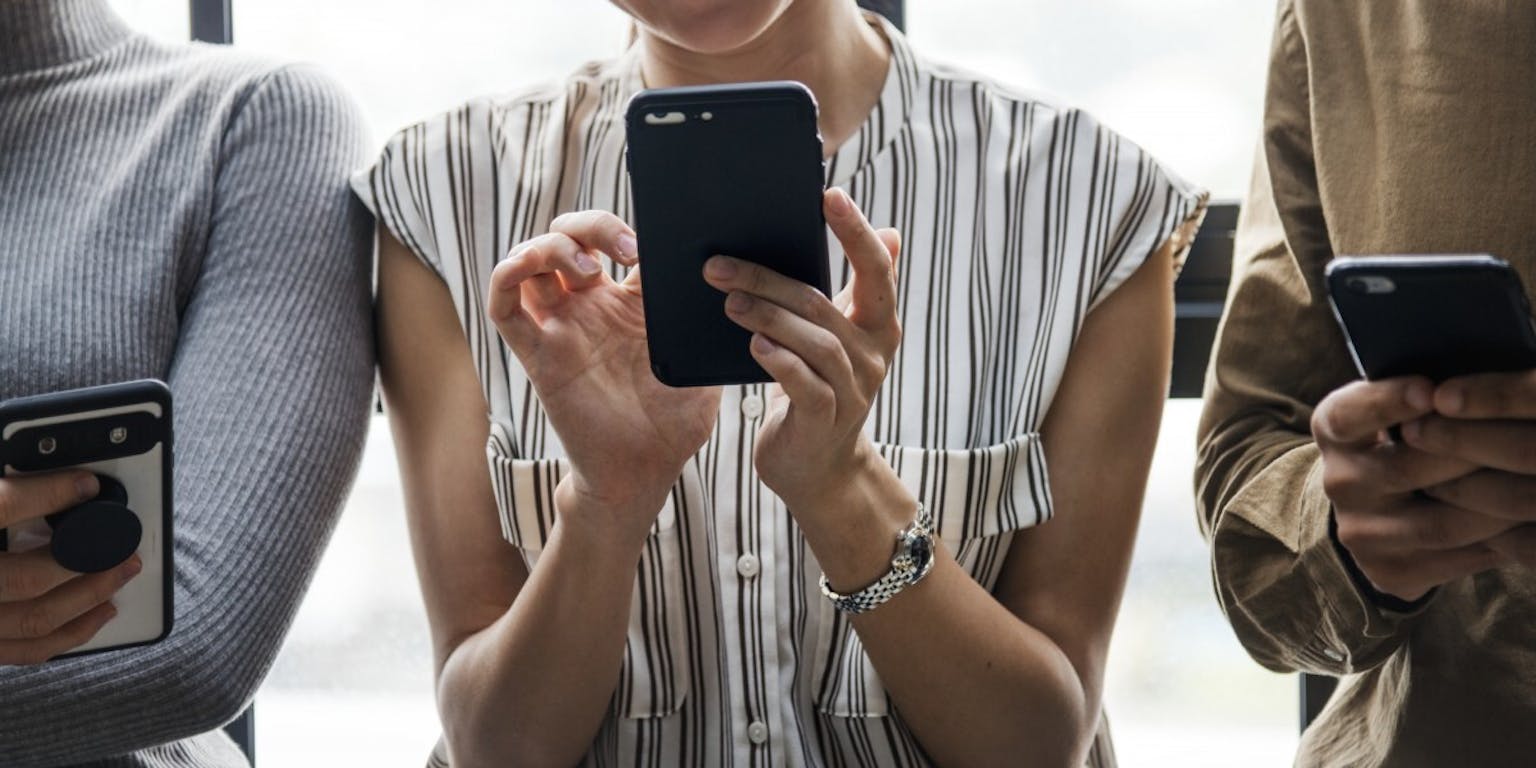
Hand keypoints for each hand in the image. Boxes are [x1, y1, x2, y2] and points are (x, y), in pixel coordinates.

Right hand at [0, 472, 140, 664]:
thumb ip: (6, 500)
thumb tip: (48, 475)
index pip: (0, 508)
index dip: (47, 494)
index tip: (84, 485)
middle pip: (27, 580)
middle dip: (86, 561)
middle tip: (121, 543)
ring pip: (34, 621)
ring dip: (88, 599)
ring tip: (123, 574)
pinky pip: (26, 651)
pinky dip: (69, 634)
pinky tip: (99, 614)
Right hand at [487, 212, 720, 540]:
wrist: (643, 472)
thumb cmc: (674, 423)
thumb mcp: (701, 364)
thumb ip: (706, 325)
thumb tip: (731, 284)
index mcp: (630, 304)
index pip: (615, 242)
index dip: (626, 228)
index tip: (653, 244)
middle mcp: (590, 309)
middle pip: (569, 238)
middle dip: (590, 226)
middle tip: (625, 249)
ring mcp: (561, 328)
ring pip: (532, 261)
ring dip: (551, 246)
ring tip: (587, 269)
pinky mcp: (537, 354)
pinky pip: (504, 306)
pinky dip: (506, 275)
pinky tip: (527, 269)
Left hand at [702, 188, 900, 512]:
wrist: (818, 467)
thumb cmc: (822, 387)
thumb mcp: (842, 336)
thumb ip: (856, 288)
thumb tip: (889, 232)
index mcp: (877, 325)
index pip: (877, 270)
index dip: (855, 232)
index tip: (829, 195)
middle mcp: (872, 354)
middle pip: (822, 304)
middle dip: (769, 278)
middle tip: (720, 264)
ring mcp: (851, 390)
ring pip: (812, 342)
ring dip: (766, 316)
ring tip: (727, 301)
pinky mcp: (824, 420)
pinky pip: (803, 383)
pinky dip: (778, 360)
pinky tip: (753, 345)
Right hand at [1314, 378, 1515, 601]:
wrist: (1373, 510)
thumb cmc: (1404, 440)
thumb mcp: (1394, 408)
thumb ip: (1423, 394)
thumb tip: (1485, 380)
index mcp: (1334, 430)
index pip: (1351, 414)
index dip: (1388, 402)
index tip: (1430, 390)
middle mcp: (1338, 482)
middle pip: (1408, 469)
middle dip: (1471, 453)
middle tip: (1522, 439)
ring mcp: (1361, 533)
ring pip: (1442, 523)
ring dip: (1499, 504)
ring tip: (1535, 483)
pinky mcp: (1390, 571)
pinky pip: (1457, 560)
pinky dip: (1500, 542)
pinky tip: (1526, 522)